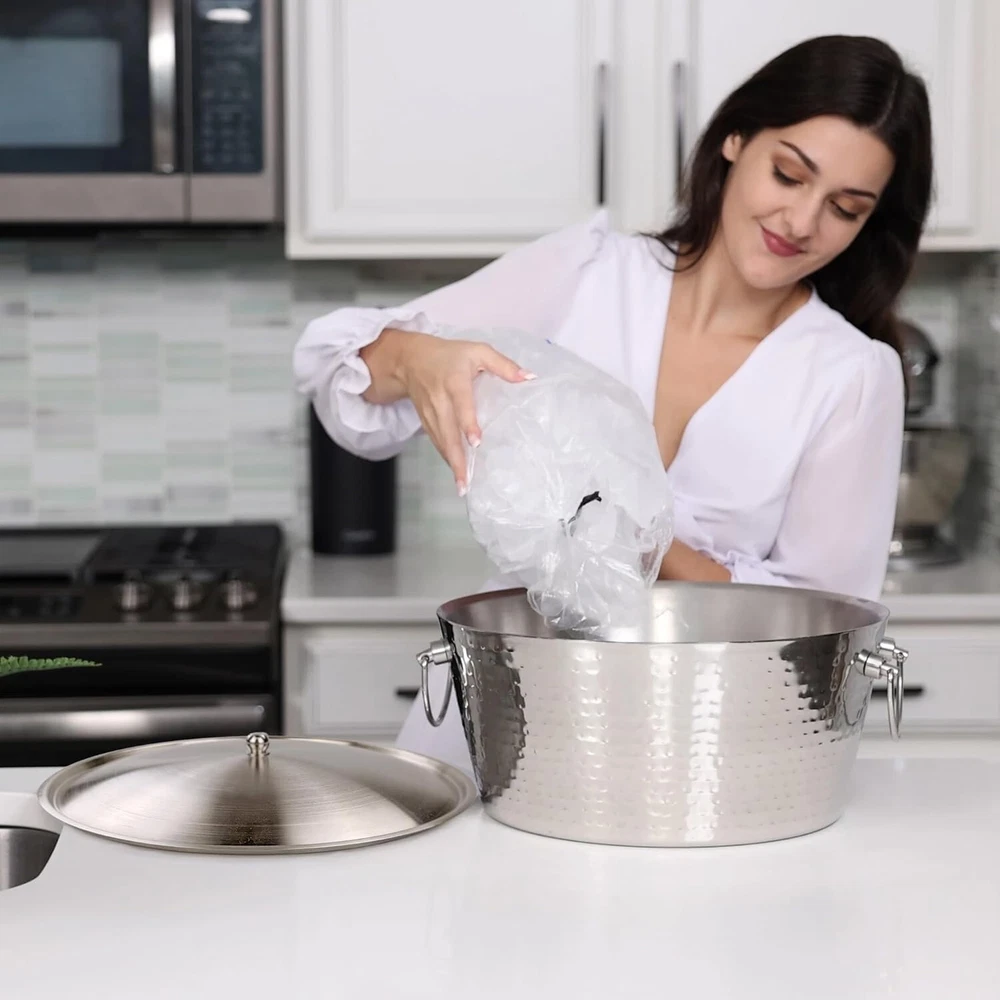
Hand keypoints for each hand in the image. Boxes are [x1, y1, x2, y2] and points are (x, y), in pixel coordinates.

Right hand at [361, 329, 533, 492]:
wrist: (410, 359)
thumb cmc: (450, 355)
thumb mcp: (478, 350)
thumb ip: (503, 365)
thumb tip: (529, 378)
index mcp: (455, 382)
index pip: (462, 405)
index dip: (468, 423)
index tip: (476, 442)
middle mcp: (440, 401)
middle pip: (448, 433)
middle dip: (457, 459)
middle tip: (466, 483)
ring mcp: (431, 414)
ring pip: (441, 442)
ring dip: (451, 464)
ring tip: (463, 486)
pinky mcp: (426, 421)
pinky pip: (437, 442)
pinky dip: (446, 458)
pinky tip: (457, 472)